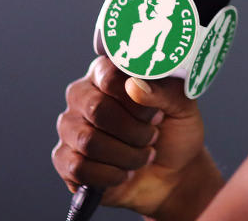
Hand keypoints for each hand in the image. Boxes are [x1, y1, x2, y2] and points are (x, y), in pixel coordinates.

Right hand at [52, 57, 220, 217]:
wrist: (173, 173)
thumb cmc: (174, 131)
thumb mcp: (183, 107)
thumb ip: (165, 90)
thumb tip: (135, 86)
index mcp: (108, 73)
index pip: (109, 75)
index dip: (136, 99)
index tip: (156, 112)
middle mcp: (83, 95)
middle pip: (97, 108)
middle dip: (134, 130)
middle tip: (152, 136)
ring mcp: (70, 127)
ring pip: (88, 141)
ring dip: (127, 155)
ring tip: (143, 156)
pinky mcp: (64, 159)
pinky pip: (79, 168)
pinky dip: (111, 175)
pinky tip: (125, 173)